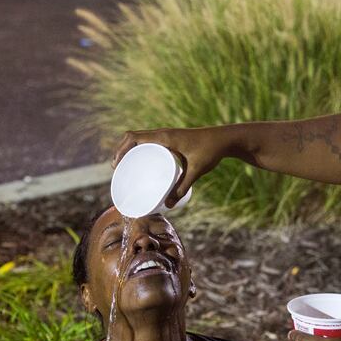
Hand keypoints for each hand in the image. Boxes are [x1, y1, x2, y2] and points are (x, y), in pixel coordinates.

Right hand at [112, 128, 227, 206]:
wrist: (225, 139)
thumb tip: (169, 206)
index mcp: (164, 137)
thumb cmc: (211, 151)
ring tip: (125, 167)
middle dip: (121, 151)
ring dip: (130, 149)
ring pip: (141, 138)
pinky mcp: (172, 139)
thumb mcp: (196, 170)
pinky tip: (141, 161)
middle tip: (117, 170)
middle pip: (133, 137)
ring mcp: (167, 135)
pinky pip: (150, 141)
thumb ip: (183, 187)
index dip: (121, 150)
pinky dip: (141, 148)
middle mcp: (163, 134)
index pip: (134, 137)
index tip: (116, 166)